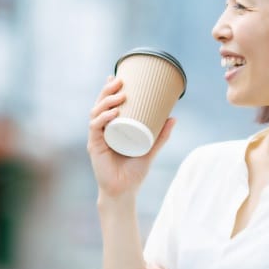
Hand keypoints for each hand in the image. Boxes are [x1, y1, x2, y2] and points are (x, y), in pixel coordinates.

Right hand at [88, 76, 176, 199]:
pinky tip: (112, 114)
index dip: (109, 90)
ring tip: (120, 96)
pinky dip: (103, 119)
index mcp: (111, 128)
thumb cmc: (134, 173)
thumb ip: (161, 135)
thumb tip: (174, 117)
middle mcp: (101, 131)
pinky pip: (95, 128)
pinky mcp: (94, 147)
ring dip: (106, 102)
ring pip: (96, 113)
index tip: (117, 77)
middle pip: (99, 105)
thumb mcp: (150, 149)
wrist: (124, 192)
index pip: (106, 105)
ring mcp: (96, 138)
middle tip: (120, 82)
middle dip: (107, 91)